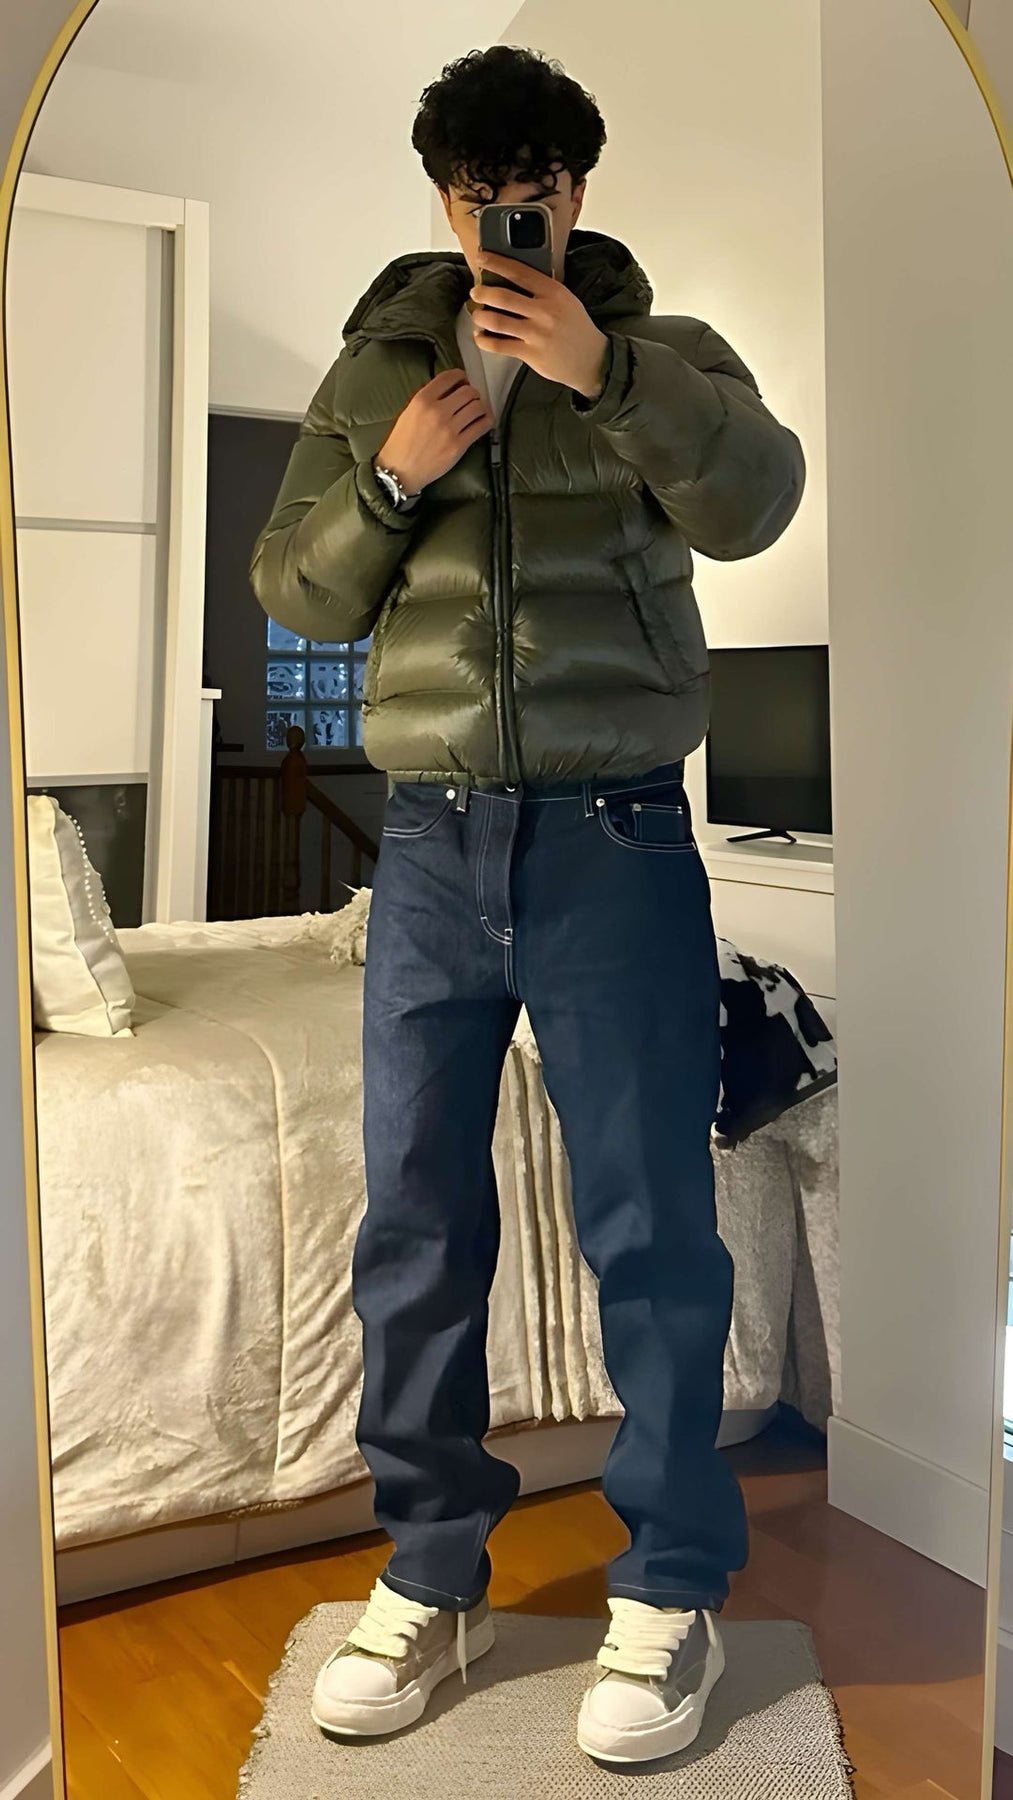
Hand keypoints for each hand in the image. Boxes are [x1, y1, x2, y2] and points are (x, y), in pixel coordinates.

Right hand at [375, 368, 491, 493]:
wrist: (400, 470)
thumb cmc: (401, 443)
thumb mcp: (409, 412)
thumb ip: (428, 399)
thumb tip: (449, 390)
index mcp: (422, 400)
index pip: (450, 376)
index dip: (461, 376)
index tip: (463, 381)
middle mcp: (437, 411)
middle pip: (468, 391)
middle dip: (472, 394)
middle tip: (470, 400)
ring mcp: (449, 429)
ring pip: (478, 407)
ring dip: (480, 407)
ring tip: (476, 411)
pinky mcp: (459, 445)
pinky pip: (481, 426)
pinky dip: (485, 421)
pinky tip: (482, 422)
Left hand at [468, 250, 609, 398]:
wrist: (591, 359)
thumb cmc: (575, 327)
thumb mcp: (565, 300)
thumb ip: (542, 289)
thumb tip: (510, 278)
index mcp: (553, 292)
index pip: (519, 272)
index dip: (496, 263)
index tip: (481, 258)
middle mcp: (544, 311)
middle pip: (503, 297)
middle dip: (482, 293)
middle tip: (475, 292)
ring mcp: (537, 334)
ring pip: (497, 321)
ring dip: (480, 317)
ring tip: (477, 315)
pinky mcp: (531, 354)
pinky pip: (499, 346)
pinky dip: (485, 340)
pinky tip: (481, 337)